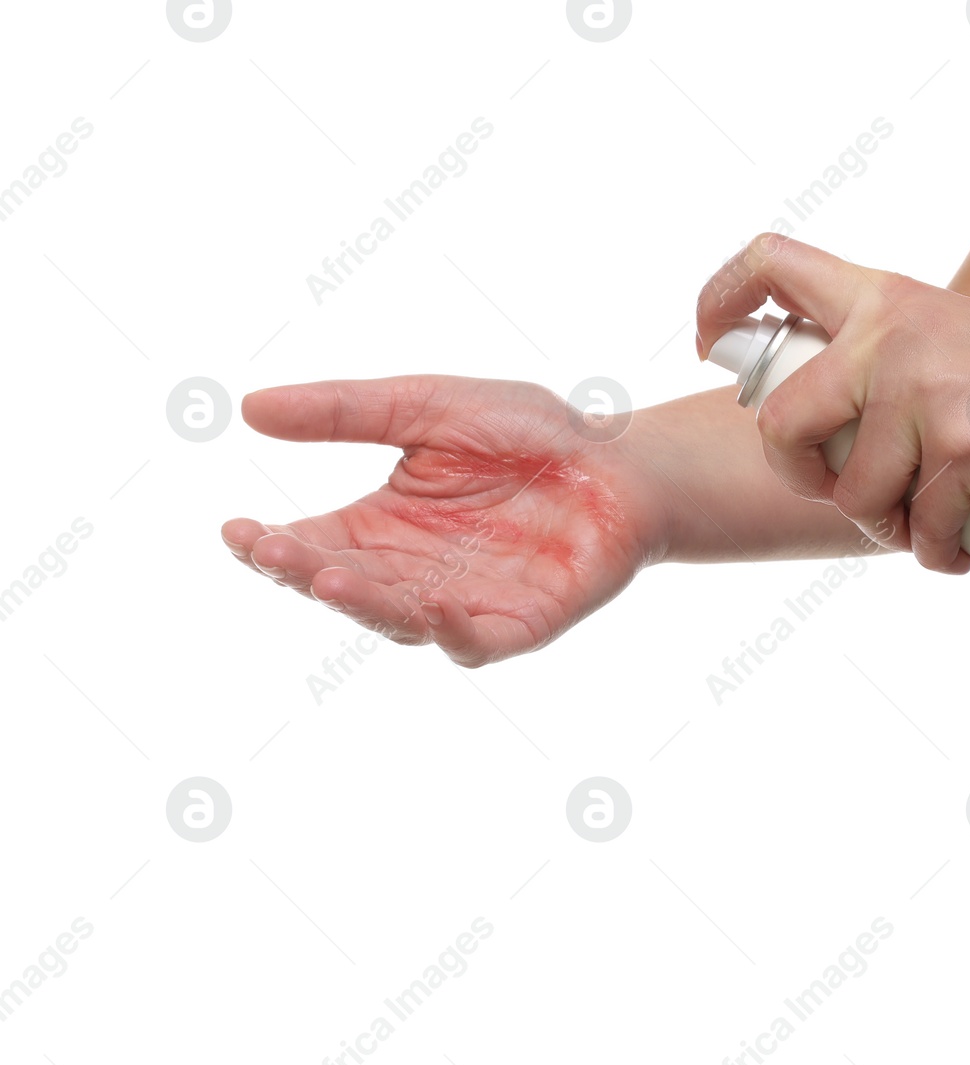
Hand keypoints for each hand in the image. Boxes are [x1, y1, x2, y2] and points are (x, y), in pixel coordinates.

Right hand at [222, 376, 664, 666]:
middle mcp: (417, 573)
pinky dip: (457, 632)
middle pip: (347, 586)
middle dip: (305, 572)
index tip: (235, 530)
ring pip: (402, 620)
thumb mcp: (427, 406)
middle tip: (268, 551)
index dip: (272, 545)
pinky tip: (434, 610)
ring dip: (365, 604)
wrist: (622, 458)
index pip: (314, 544)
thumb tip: (248, 408)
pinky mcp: (524, 622)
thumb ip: (347, 411)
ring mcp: (468, 603)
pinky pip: (481, 641)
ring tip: (326, 577)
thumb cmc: (529, 432)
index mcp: (385, 526)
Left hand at [695, 234, 969, 573]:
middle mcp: (891, 333)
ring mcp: (923, 390)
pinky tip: (961, 551)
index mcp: (884, 298)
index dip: (720, 299)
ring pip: (852, 493)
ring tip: (932, 527)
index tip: (709, 344)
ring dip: (886, 530)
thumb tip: (836, 442)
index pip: (770, 263)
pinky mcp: (960, 448)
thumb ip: (893, 366)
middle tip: (845, 495)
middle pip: (778, 421)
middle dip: (799, 478)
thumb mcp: (953, 343)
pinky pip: (919, 530)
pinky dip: (939, 556)